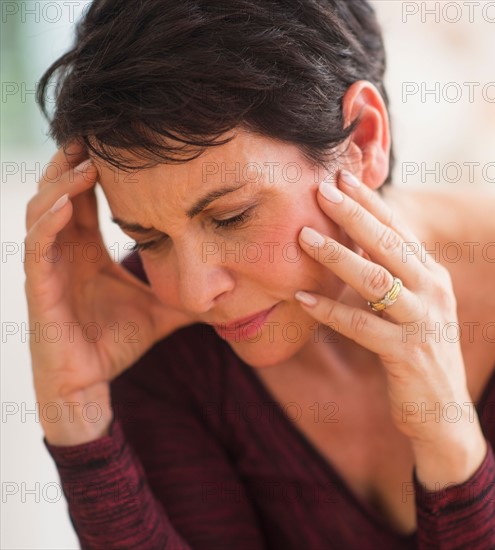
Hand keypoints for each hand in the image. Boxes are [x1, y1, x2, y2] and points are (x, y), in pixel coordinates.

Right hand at [24, 142, 192, 443]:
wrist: (92, 382)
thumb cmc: (119, 341)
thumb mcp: (162, 306)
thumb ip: (189, 288)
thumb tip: (232, 281)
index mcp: (88, 249)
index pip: (86, 198)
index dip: (96, 168)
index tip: (120, 142)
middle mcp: (64, 251)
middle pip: (60, 193)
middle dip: (72, 161)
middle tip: (95, 132)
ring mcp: (47, 268)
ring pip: (43, 213)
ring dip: (60, 185)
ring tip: (83, 160)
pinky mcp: (39, 291)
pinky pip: (36, 249)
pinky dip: (48, 224)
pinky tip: (66, 205)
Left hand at [294, 169, 486, 484]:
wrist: (443, 411)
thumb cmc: (416, 350)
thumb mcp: (410, 306)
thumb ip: (390, 275)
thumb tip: (354, 243)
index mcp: (432, 275)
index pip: (399, 229)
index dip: (370, 202)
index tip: (341, 178)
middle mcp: (433, 291)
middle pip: (388, 245)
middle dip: (353, 215)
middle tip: (321, 190)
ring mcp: (422, 322)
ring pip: (376, 280)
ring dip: (337, 256)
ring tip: (304, 236)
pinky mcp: (407, 354)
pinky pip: (362, 327)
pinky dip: (330, 311)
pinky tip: (301, 298)